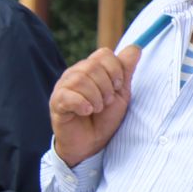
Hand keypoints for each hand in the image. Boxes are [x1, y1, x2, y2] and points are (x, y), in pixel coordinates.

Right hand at [50, 44, 142, 166]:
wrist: (92, 144)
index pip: (104, 54)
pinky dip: (83, 105)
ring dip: (96, 98)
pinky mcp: (56, 102)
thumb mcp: (121, 93)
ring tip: (96, 109)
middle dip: (107, 87)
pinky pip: (69, 96)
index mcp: (90, 68)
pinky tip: (86, 112)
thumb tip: (136, 47)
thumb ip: (126, 70)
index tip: (118, 87)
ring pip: (81, 79)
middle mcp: (75, 74)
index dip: (115, 70)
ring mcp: (63, 87)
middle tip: (106, 102)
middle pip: (93, 65)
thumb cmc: (105, 118)